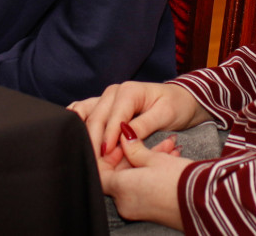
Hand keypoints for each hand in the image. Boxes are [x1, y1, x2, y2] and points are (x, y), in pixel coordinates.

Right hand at [68, 81, 207, 163]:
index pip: (112, 118)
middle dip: (94, 141)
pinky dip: (80, 125)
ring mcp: (107, 98)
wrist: (180, 100)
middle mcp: (113, 92)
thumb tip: (124, 137)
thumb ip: (143, 125)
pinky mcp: (105, 107)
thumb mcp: (165, 115)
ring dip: (83, 134)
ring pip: (86, 115)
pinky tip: (75, 139)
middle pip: (95, 118)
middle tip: (96, 164)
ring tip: (86, 155)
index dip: (108, 139)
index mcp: (128, 91)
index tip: (106, 158)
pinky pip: (86, 114)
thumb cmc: (176, 106)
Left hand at [101, 122, 189, 229]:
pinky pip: (143, 188)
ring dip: (144, 162)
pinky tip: (170, 157)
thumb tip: (123, 136)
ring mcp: (137, 210)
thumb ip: (134, 147)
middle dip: (130, 155)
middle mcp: (125, 204)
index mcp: (121, 190)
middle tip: (143, 140)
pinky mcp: (151, 211)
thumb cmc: (179, 180)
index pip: (99, 172)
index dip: (106, 155)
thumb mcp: (155, 158)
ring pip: (133, 179)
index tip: (118, 142)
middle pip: (117, 175)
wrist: (205, 202)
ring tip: (167, 144)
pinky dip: (150, 174)